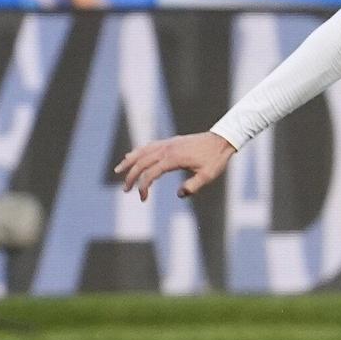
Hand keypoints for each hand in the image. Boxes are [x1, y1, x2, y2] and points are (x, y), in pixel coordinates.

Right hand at [115, 131, 236, 200]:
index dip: (143, 187)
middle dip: (131, 177)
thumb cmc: (216, 159)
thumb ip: (193, 186)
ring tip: (118, 170)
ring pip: (142, 151)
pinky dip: (138, 151)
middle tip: (125, 190)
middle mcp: (167, 149)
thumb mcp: (208, 175)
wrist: (223, 140)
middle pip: (141, 162)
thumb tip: (179, 194)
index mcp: (173, 158)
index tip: (143, 199)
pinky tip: (133, 155)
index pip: (150, 174)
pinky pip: (149, 146)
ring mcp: (168, 144)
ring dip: (129, 161)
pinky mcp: (171, 141)